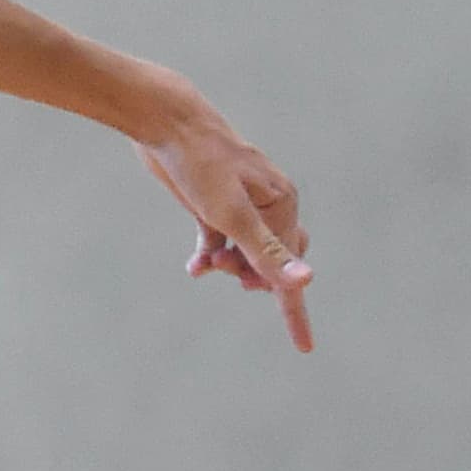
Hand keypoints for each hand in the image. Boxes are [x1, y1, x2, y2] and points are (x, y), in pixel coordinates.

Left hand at [141, 100, 313, 352]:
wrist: (165, 121)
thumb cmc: (201, 163)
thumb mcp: (232, 214)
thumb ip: (265, 252)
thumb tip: (305, 282)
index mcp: (283, 206)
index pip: (292, 269)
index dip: (296, 311)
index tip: (305, 349)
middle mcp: (269, 206)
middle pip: (270, 263)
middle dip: (249, 276)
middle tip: (224, 267)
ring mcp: (241, 204)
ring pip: (244, 254)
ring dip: (227, 266)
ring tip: (206, 264)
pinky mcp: (214, 204)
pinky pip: (221, 242)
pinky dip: (210, 258)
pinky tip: (196, 268)